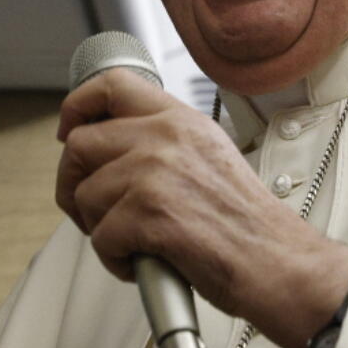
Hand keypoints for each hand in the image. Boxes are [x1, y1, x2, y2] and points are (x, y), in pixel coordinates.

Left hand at [55, 69, 347, 347]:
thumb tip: (109, 151)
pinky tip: (144, 261)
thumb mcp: (209, 158)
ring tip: (134, 243)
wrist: (278, 262)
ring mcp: (157, 172)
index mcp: (182, 120)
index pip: (112, 85)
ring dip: (99, 229)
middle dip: (74, 185)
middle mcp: (168, 137)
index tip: (69, 131)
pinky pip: (99, 237)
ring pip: (84, 195)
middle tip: (94, 212)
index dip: (77, 107)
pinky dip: (115, 260)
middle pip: (80, 145)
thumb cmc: (246, 225)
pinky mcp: (151, 213)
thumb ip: (163, 144)